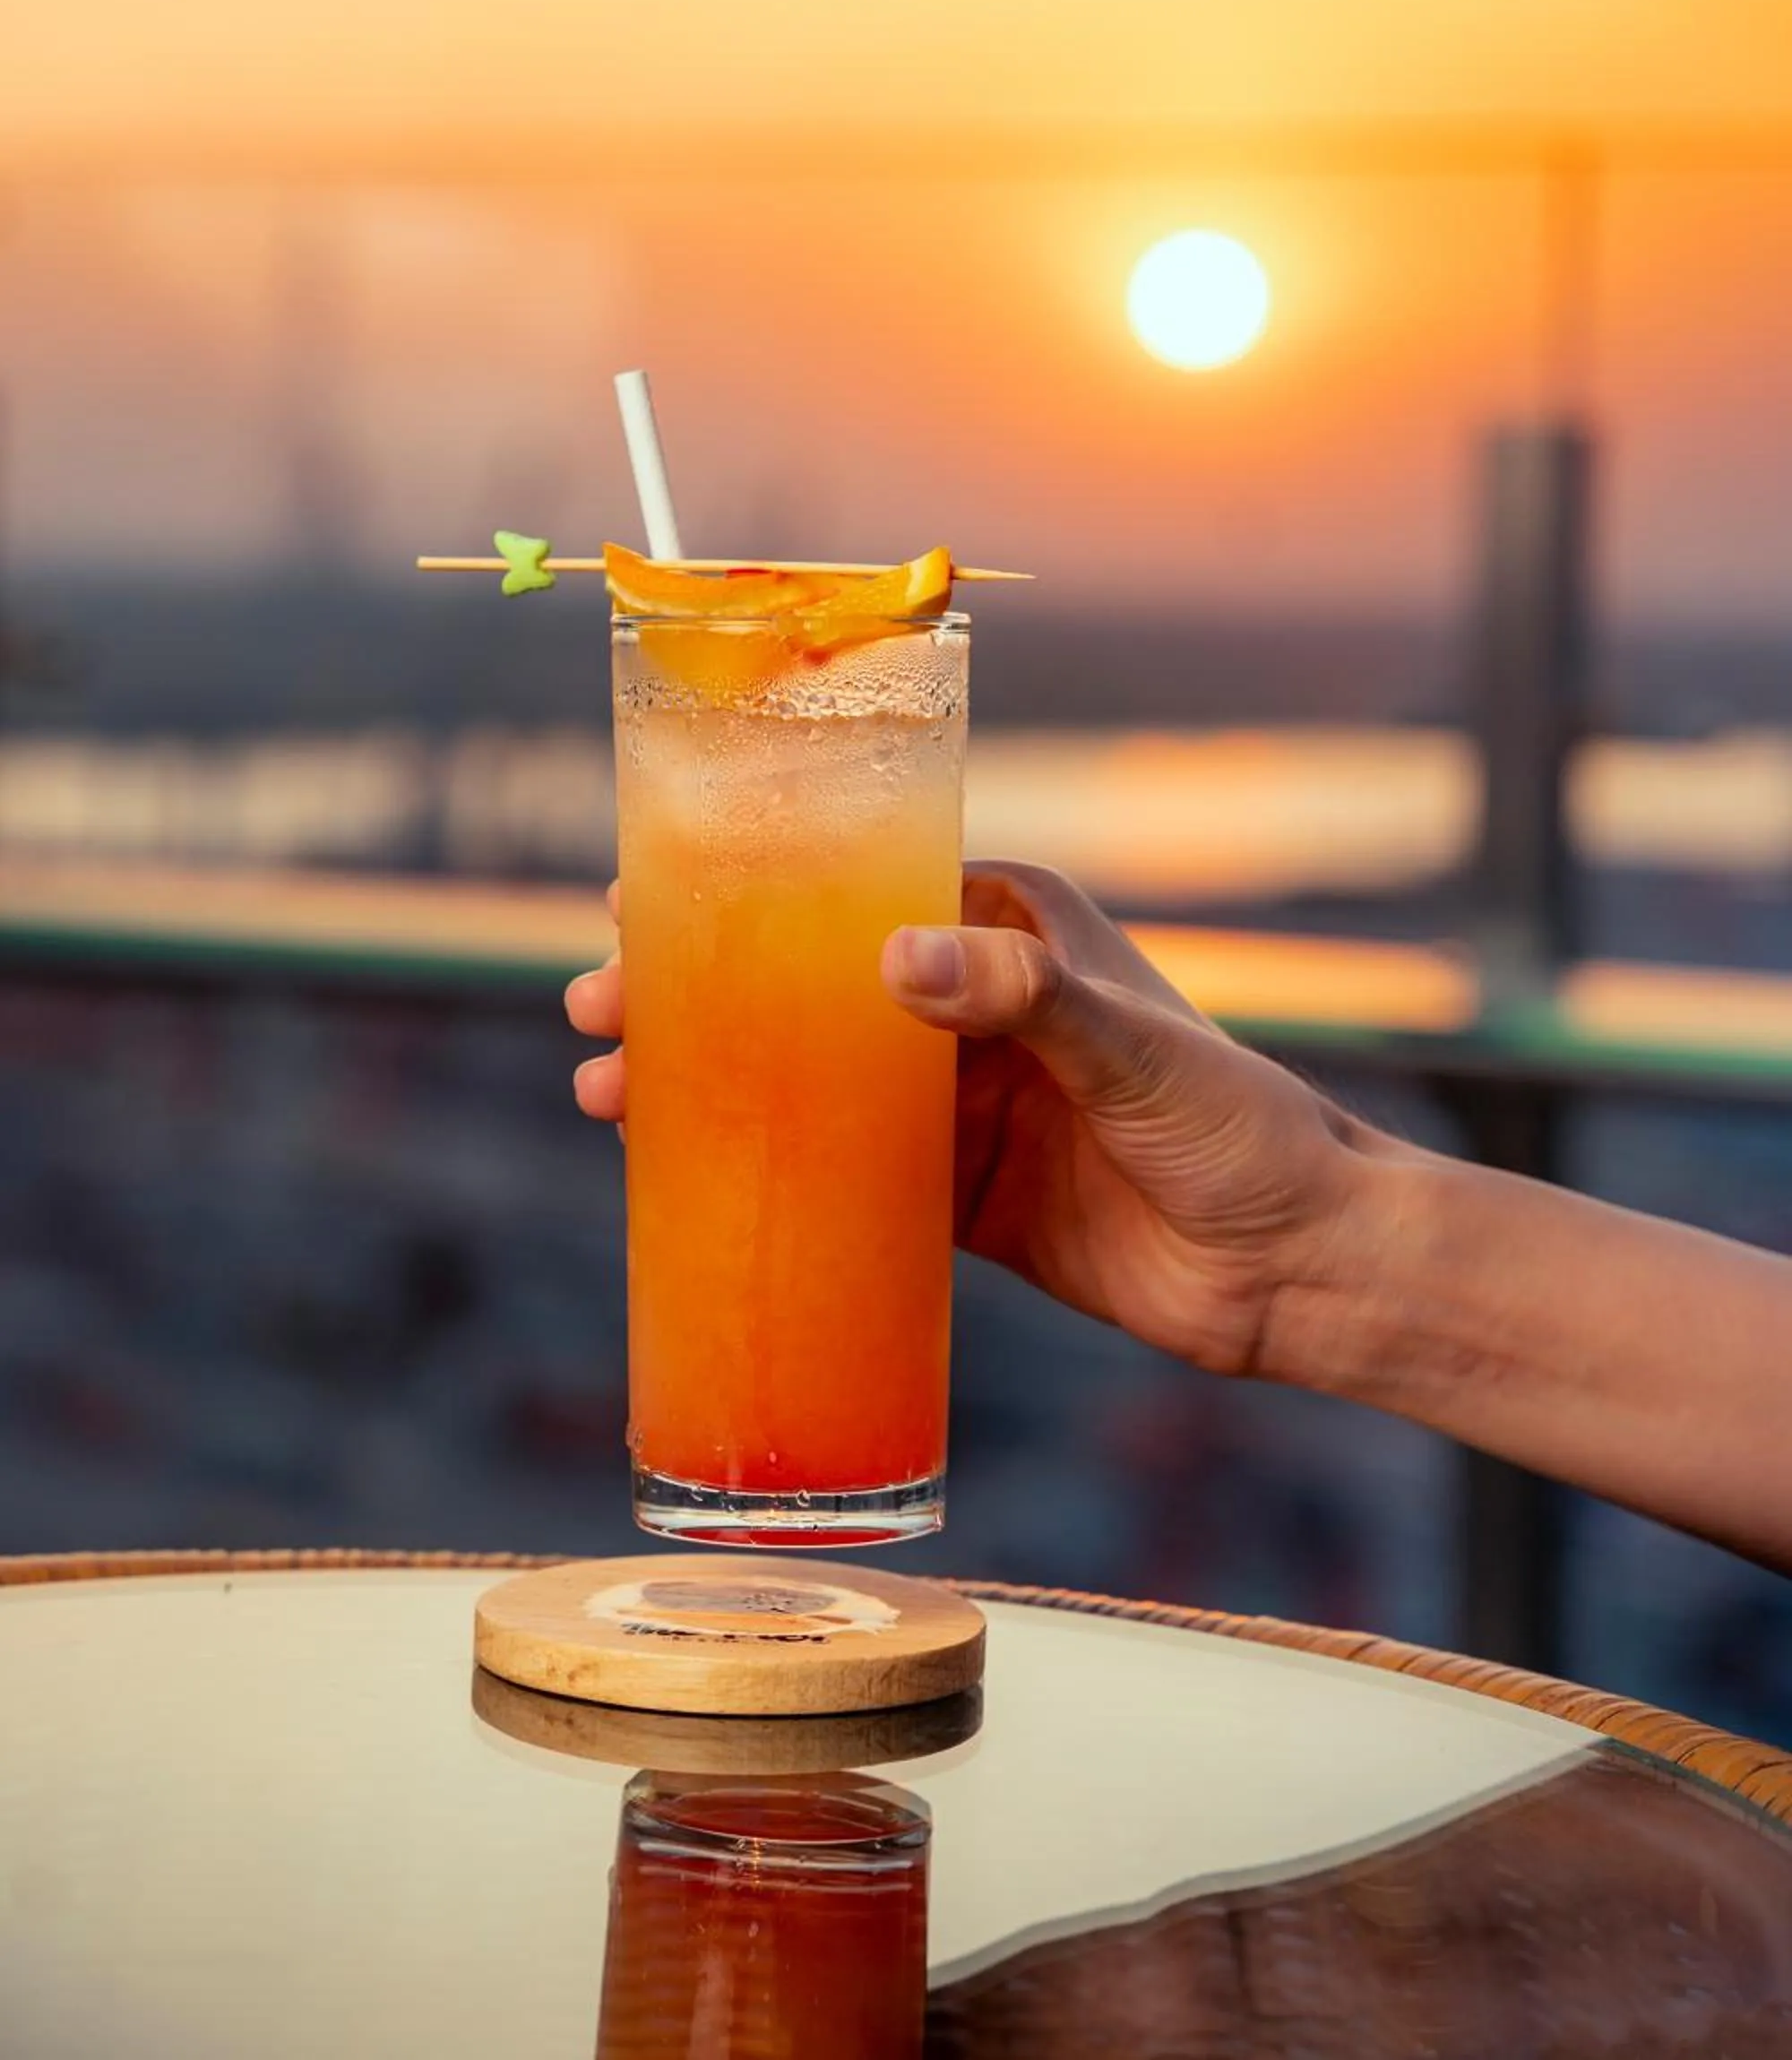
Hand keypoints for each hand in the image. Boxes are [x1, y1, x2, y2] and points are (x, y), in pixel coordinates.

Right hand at [569, 863, 1365, 1379]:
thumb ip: (1022, 1001)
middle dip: (700, 991)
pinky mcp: (958, 1193)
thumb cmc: (1241, 1127)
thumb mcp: (1131, 1049)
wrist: (1297, 1272)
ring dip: (710, 1082)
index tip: (647, 898)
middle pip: (807, 981)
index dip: (750, 889)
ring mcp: (960, 1099)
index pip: (859, 886)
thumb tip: (892, 961)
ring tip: (606, 1094)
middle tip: (597, 1006)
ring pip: (806, 1078)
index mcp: (1011, 929)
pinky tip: (681, 1176)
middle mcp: (975, 1001)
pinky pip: (841, 1172)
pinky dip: (764, 1169)